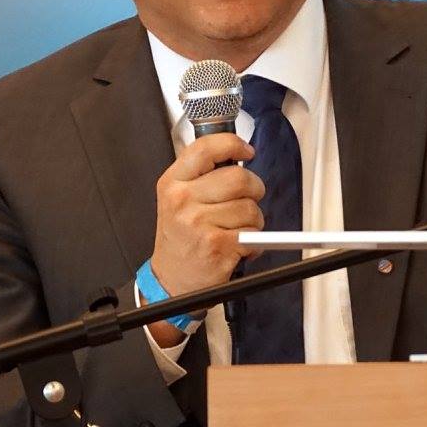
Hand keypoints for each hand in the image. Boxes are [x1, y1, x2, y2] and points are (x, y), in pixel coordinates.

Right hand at [146, 133, 264, 344]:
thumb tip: (237, 154)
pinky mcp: (217, 245)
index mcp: (172, 183)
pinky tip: (238, 246)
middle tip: (248, 199)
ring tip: (236, 229)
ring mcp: (199, 223)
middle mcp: (182, 200)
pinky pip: (253, 234)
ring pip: (250, 207)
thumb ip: (202, 175)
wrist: (171, 281)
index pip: (206, 149)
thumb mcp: (177, 200)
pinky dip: (254, 242)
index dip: (233, 144)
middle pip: (238, 177)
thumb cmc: (179, 239)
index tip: (246, 151)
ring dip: (253, 220)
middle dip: (253, 189)